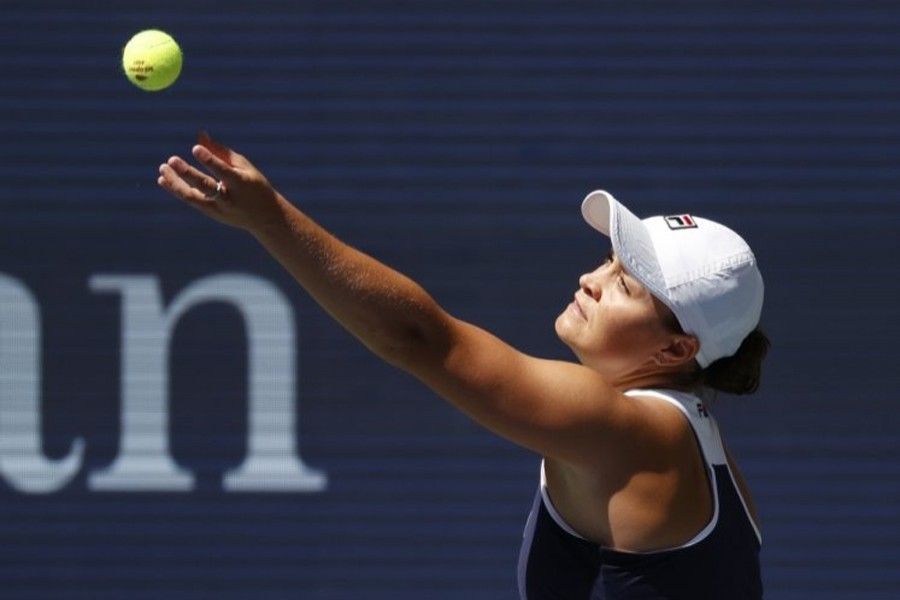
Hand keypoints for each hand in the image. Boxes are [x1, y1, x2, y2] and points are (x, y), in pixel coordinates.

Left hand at [157, 132, 284, 231]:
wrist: (265, 217)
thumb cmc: (254, 185)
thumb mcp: (243, 167)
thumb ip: (221, 152)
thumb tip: (200, 135)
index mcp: (241, 184)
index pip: (223, 172)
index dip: (209, 160)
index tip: (195, 148)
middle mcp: (229, 198)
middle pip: (205, 186)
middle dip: (188, 173)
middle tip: (171, 160)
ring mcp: (218, 208)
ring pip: (193, 197)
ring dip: (176, 183)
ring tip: (162, 168)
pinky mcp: (211, 213)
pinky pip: (191, 200)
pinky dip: (176, 190)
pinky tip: (163, 179)